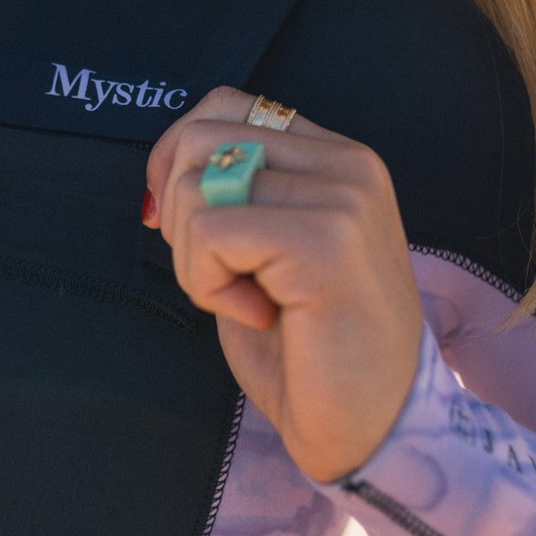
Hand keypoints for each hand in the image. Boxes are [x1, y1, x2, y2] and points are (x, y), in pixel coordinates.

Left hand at [145, 87, 424, 482]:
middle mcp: (350, 165)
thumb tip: (163, 167)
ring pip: (196, 186)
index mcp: (339, 158)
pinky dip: (207, 284)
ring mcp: (344, 200)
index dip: (177, 159)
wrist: (372, 430)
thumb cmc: (311, 351)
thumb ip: (234, 193)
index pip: (226, 105)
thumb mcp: (266, 251)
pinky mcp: (326, 243)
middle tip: (224, 276)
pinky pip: (210, 233)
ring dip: (194, 257)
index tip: (182, 227)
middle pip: (200, 139)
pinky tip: (258, 314)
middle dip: (180, 214)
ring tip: (248, 299)